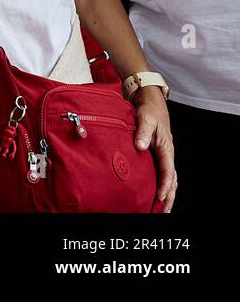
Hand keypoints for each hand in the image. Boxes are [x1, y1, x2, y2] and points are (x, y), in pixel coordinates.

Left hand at [132, 87, 175, 210]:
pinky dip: (163, 185)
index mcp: (166, 148)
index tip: (160, 196)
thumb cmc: (149, 111)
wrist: (151, 103)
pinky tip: (157, 194)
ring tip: (162, 208)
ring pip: (169, 179)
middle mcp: (167, 154)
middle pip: (172, 179)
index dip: (164, 185)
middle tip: (163, 210)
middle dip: (169, 196)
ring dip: (167, 193)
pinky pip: (164, 174)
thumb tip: (140, 146)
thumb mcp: (145, 118)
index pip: (167, 171)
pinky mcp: (159, 155)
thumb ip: (142, 132)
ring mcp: (164, 155)